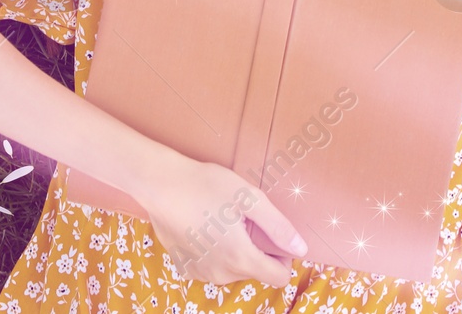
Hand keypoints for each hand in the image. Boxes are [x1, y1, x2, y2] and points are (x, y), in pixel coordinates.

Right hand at [133, 152, 306, 287]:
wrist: (160, 183)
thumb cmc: (206, 185)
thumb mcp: (249, 198)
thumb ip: (278, 226)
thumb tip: (301, 249)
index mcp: (240, 258)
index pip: (279, 278)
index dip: (283, 257)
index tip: (271, 235)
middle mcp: (221, 274)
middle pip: (256, 271)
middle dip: (256, 249)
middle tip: (242, 219)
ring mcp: (201, 273)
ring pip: (233, 269)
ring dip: (235, 250)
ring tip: (221, 221)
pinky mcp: (185, 267)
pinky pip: (212, 266)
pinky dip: (214, 252)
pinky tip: (204, 227)